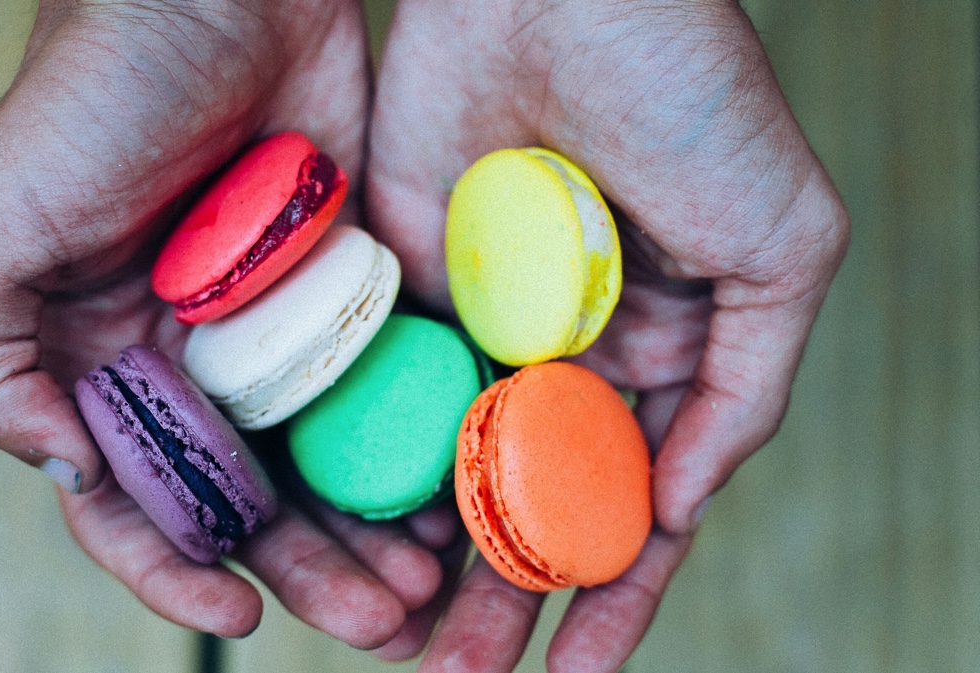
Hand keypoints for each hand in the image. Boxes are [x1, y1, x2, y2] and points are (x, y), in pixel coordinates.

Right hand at [0, 0, 441, 644]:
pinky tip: (455, 491)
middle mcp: (188, 366)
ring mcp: (275, 336)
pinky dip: (416, 449)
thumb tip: (60, 470)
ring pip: (328, 466)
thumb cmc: (90, 95)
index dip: (176, 569)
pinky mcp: (349, 296)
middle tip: (386, 621)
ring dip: (374, 533)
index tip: (240, 610)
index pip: (133, 501)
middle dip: (311, 572)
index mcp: (98, 365)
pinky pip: (386, 392)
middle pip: (250, 503)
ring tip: (433, 584)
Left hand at [367, 0, 848, 668]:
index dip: (610, 596)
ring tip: (406, 642)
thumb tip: (681, 505)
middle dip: (503, 599)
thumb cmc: (693, 93)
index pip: (631, 504)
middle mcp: (565, 355)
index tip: (575, 671)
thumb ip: (745, 382)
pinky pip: (385, 393)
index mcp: (658, 355)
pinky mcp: (405, 288)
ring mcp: (482, 327)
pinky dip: (374, 468)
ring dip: (429, 559)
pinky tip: (357, 536)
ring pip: (450, 470)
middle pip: (529, 506)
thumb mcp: (780, 243)